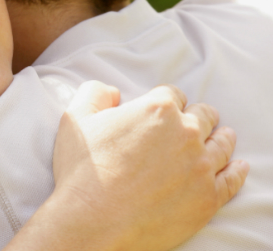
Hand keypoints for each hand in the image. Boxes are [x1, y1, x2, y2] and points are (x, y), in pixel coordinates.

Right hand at [50, 81, 248, 250]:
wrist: (92, 221)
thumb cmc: (82, 171)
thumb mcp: (75, 119)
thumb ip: (95, 93)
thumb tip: (113, 91)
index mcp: (157, 109)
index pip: (172, 95)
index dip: (166, 102)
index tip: (162, 112)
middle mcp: (186, 133)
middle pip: (202, 116)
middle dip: (196, 117)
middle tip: (192, 124)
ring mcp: (200, 167)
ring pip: (221, 144)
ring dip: (220, 138)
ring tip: (221, 138)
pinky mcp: (207, 198)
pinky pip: (232, 179)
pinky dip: (236, 170)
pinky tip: (238, 166)